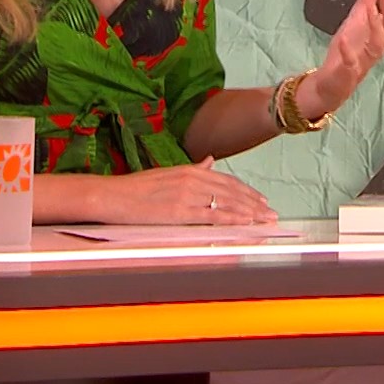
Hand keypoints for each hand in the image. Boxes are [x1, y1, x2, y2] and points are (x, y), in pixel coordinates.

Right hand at [101, 157, 275, 225]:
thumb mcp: (168, 173)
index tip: (261, 200)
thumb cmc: (136, 188)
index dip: (247, 192)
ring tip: (265, 220)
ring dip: (249, 212)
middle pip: (232, 192)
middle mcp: (192, 179)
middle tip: (271, 213)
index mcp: (190, 171)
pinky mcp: (179, 211)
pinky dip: (231, 218)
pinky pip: (211, 215)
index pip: (227, 182)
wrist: (112, 195)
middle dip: (254, 203)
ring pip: (226, 203)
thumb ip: (193, 169)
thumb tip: (211, 161)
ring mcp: (187, 195)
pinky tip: (245, 222)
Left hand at [305, 0, 383, 114]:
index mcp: (380, 31)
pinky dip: (348, 51)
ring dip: (376, 27)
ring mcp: (363, 59)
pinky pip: (351, 62)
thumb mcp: (359, 15)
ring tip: (371, 10)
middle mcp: (375, 45)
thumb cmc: (349, 49)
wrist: (331, 82)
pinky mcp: (347, 72)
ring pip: (377, 45)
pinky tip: (343, 38)